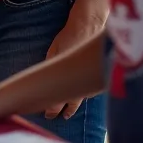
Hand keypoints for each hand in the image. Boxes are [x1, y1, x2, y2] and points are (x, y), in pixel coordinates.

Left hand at [43, 0, 105, 119]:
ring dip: (74, 104)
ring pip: (82, 97)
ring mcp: (90, 78)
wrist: (89, 25)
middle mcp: (81, 80)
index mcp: (68, 75)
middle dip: (64, 110)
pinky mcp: (96, 74)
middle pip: (72, 103)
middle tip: (55, 117)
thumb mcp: (55, 50)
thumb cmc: (70, 36)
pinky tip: (79, 98)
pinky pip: (89, 89)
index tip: (47, 114)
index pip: (59, 100)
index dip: (53, 109)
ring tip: (67, 113)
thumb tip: (46, 77)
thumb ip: (51, 65)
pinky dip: (83, 95)